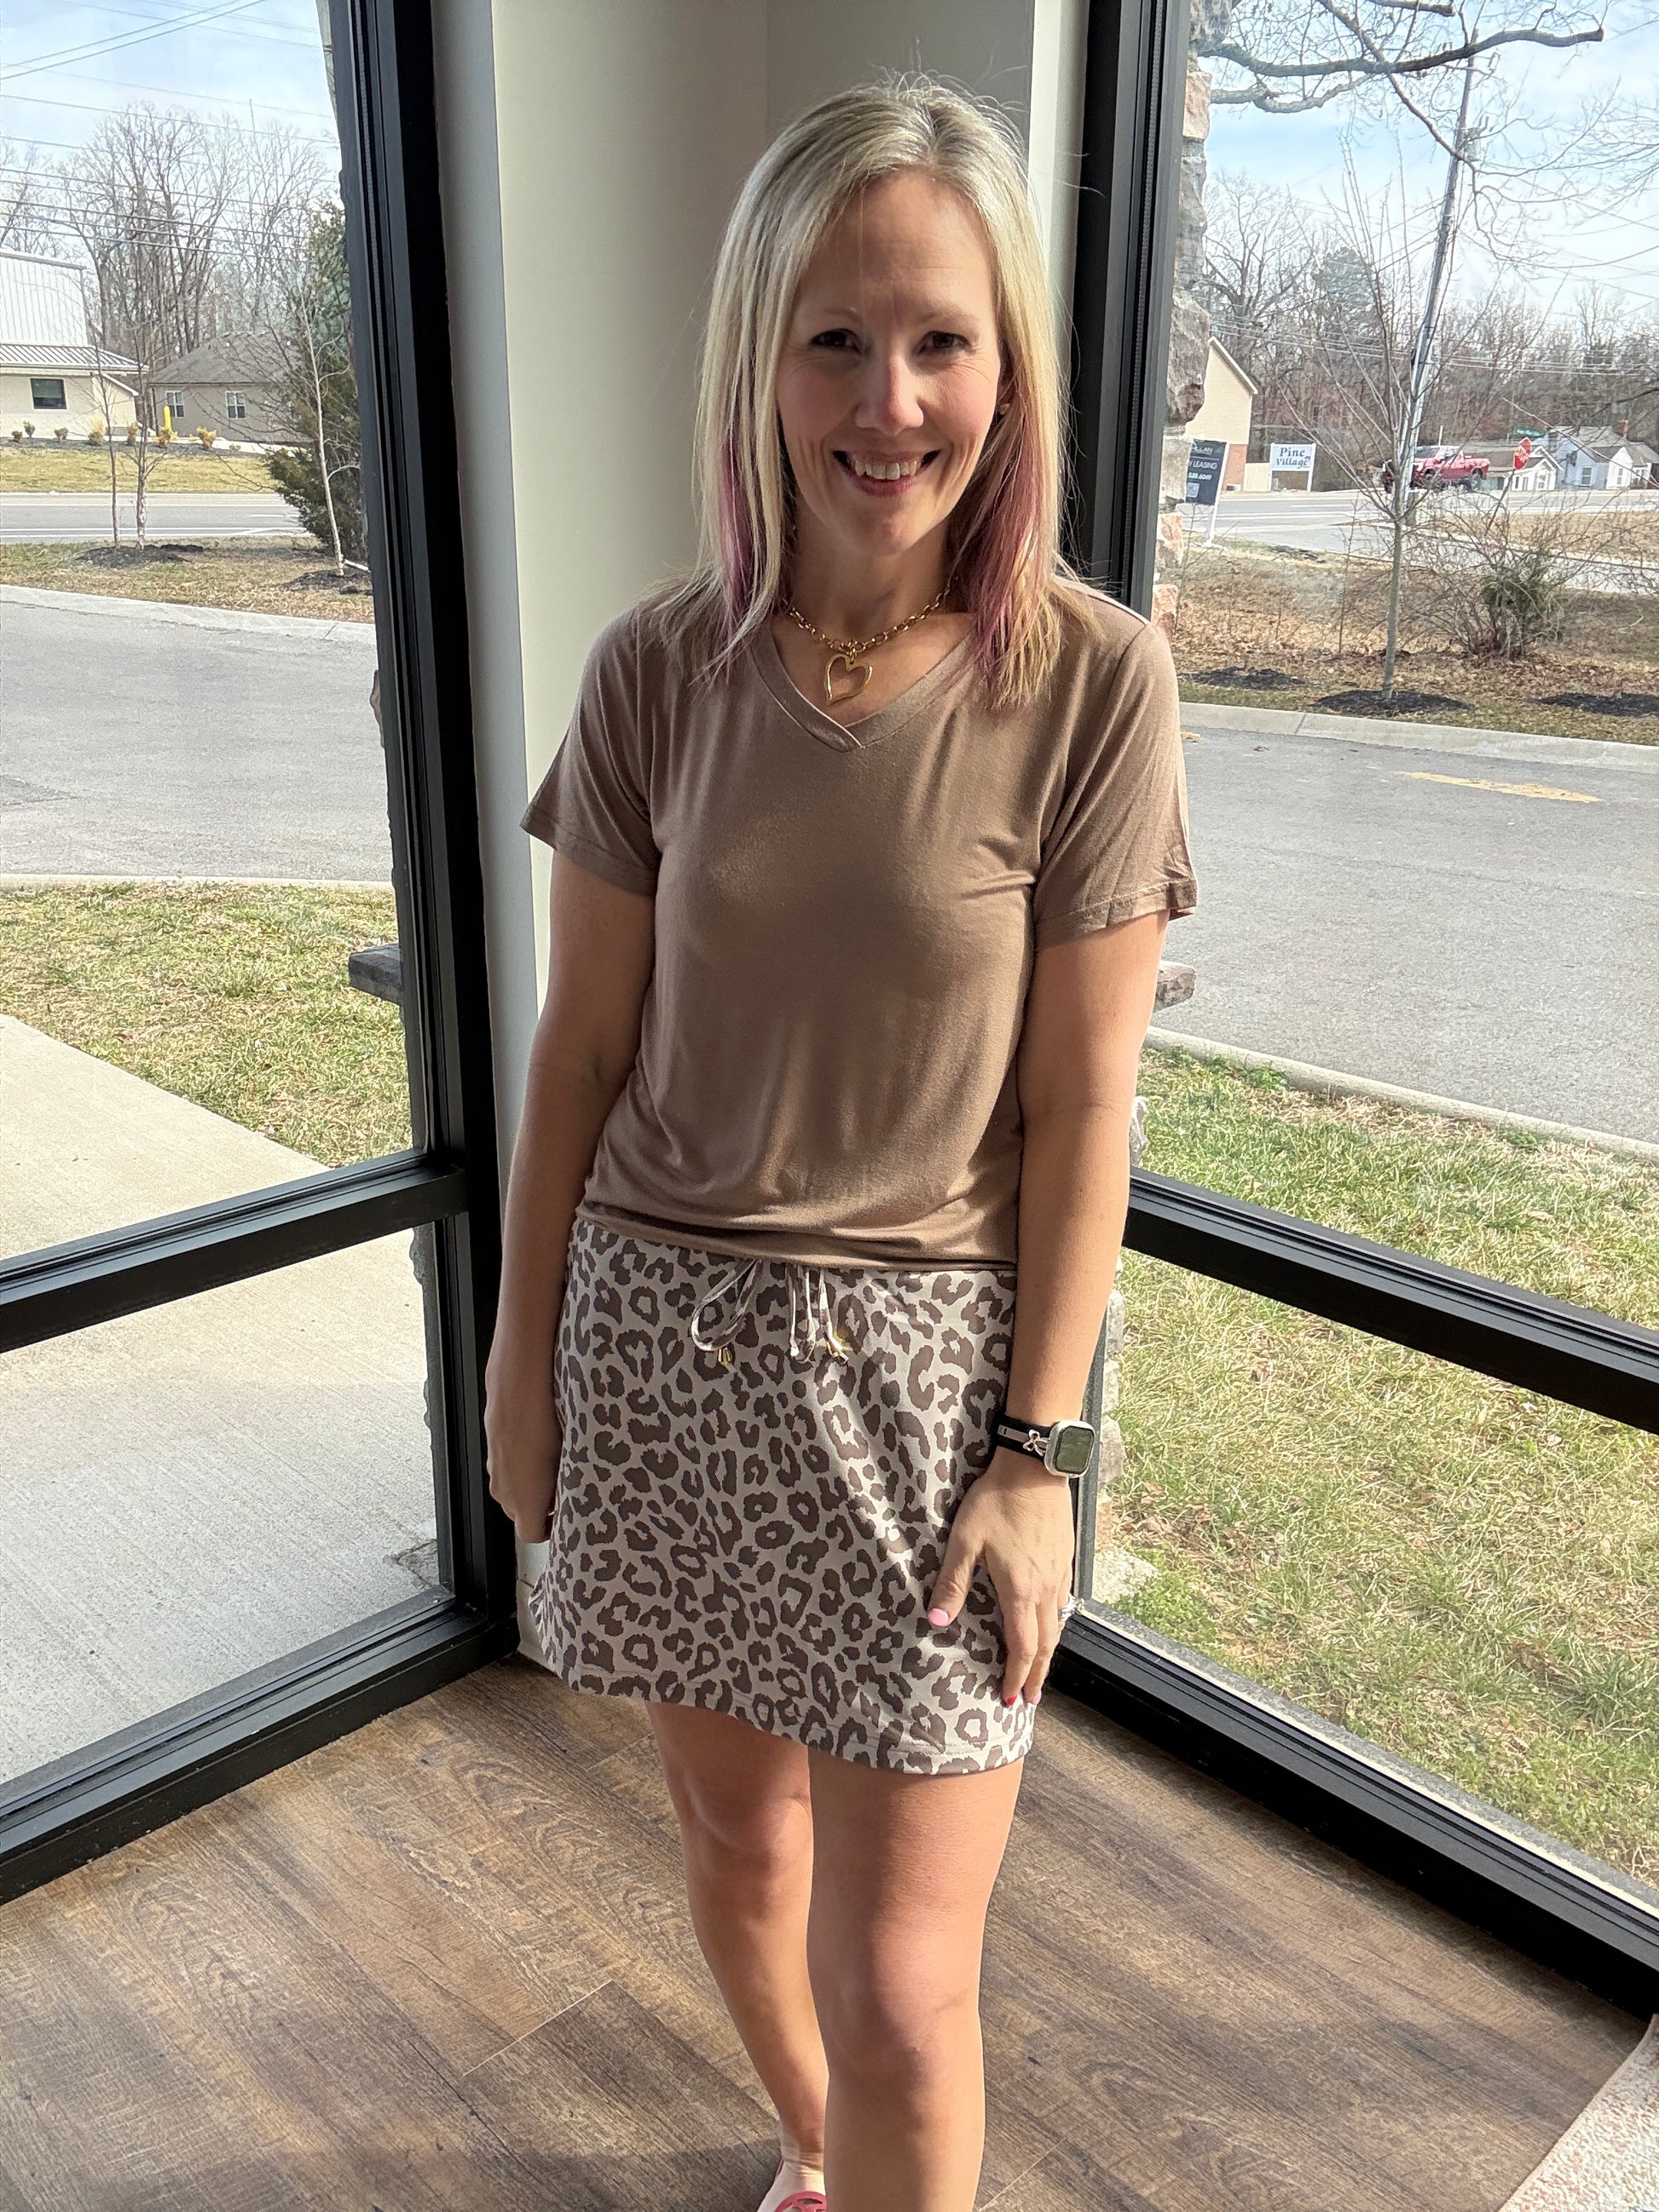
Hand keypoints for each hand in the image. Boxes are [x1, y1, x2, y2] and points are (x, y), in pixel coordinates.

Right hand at [483, 1338, 561, 1543]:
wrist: (519, 1379)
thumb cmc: (547, 1417)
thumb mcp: (570, 1453)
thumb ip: (571, 1480)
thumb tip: (583, 1488)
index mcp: (525, 1498)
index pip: (531, 1534)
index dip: (551, 1530)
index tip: (567, 1518)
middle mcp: (504, 1489)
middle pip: (520, 1514)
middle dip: (542, 1508)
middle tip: (566, 1488)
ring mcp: (494, 1468)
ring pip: (511, 1491)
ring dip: (530, 1485)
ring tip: (554, 1463)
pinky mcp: (491, 1448)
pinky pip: (504, 1468)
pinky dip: (519, 1465)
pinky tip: (537, 1443)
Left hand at [925, 1449, 1076, 1707]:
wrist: (1035, 1467)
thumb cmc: (997, 1501)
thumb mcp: (965, 1541)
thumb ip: (951, 1583)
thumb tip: (936, 1622)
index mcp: (1021, 1590)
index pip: (1022, 1647)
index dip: (1015, 1676)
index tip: (1010, 1699)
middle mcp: (1046, 1589)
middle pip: (1045, 1644)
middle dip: (1035, 1675)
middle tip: (1028, 1699)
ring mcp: (1060, 1573)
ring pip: (1057, 1625)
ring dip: (1047, 1652)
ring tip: (1038, 1670)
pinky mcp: (1066, 1558)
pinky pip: (1062, 1603)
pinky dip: (1055, 1625)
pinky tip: (1049, 1622)